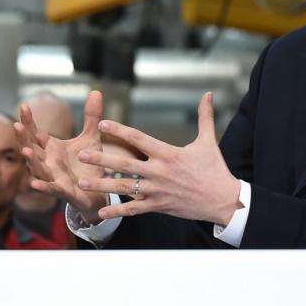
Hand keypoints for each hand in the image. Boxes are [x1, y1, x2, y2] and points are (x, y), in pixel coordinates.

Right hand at [16, 91, 109, 223]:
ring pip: (37, 168)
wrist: (97, 190)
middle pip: (31, 148)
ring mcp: (53, 177)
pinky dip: (42, 187)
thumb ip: (91, 116)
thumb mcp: (91, 137)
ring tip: (24, 151)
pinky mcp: (62, 191)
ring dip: (30, 160)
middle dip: (23, 138)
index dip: (28, 120)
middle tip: (16, 125)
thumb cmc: (88, 163)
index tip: (23, 106)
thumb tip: (96, 91)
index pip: (34, 132)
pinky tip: (34, 184)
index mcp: (51, 147)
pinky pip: (50, 189)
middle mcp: (47, 161)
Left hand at [77, 92, 241, 224]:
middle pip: (124, 163)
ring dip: (102, 185)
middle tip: (82, 154)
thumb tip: (209, 94)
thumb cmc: (215, 169)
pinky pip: (135, 209)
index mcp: (168, 154)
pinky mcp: (159, 206)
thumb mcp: (208, 141)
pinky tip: (101, 211)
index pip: (138, 139)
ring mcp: (157, 190)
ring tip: (83, 182)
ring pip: (124, 187)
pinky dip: (118, 210)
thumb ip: (204, 116)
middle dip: (101, 158)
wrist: (224, 200)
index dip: (119, 131)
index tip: (102, 124)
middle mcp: (159, 172)